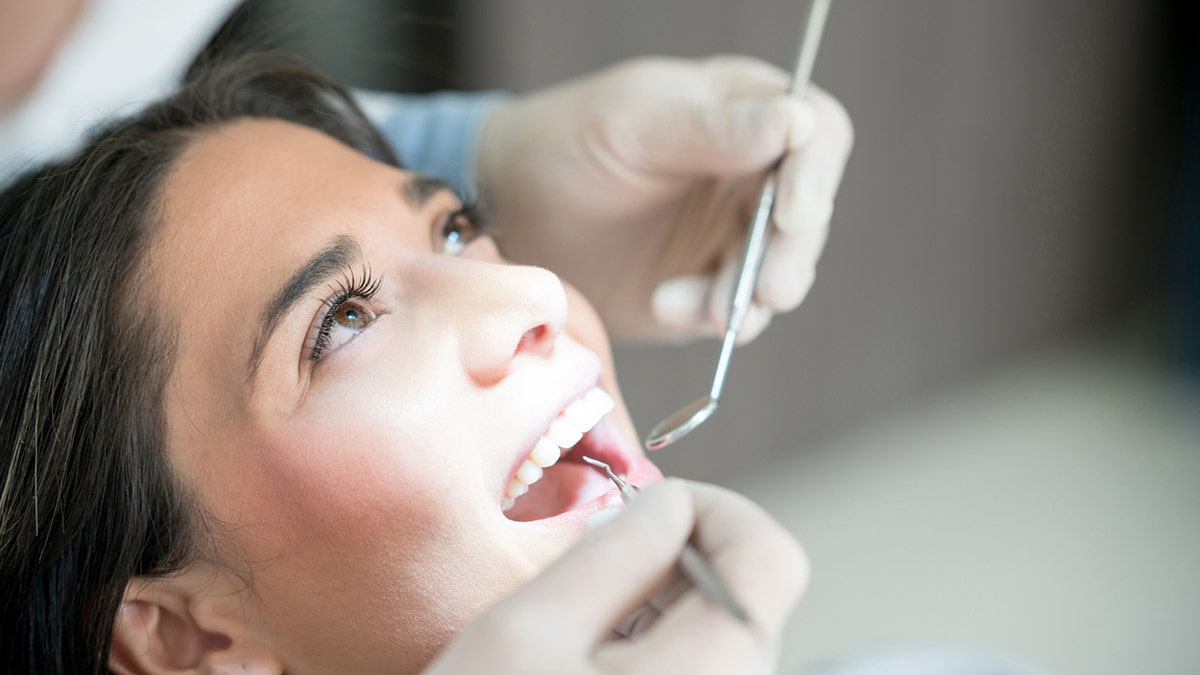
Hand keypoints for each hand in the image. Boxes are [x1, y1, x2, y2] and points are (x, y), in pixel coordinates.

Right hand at [423, 479, 807, 673]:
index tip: (647, 508)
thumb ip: (612, 553)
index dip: (713, 509)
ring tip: (573, 633)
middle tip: (590, 566)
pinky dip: (649, 660)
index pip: (770, 554)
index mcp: (719, 671)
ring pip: (715, 643)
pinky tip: (581, 674)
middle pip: (743, 599)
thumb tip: (664, 503)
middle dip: (673, 561)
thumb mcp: (529, 633)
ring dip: (655, 613)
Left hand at [478, 55, 852, 342]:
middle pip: (808, 216)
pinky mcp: (706, 286)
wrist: (509, 214)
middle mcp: (750, 174)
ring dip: (750, 296)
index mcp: (743, 111)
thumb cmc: (564, 145)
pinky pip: (735, 310)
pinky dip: (710, 317)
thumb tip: (796, 123)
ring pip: (780, 271)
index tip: (794, 215)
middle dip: (789, 257)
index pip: (815, 133)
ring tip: (703, 310)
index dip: (817, 175)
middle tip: (765, 292)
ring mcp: (731, 234)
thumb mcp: (632, 128)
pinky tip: (666, 305)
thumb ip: (711, 130)